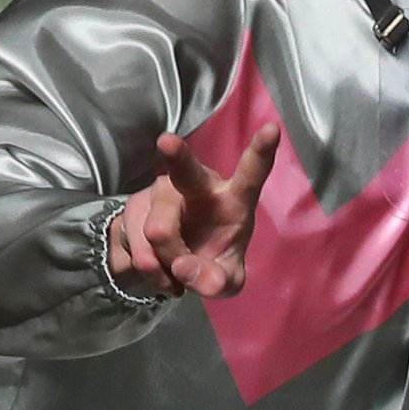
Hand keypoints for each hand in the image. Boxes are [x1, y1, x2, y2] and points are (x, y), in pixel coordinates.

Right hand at [108, 128, 281, 300]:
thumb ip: (217, 280)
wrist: (171, 264)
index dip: (262, 152)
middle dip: (176, 155)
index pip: (251, 174)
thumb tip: (184, 269)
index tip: (272, 129)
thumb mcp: (226, 280)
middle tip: (167, 142)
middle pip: (185, 169)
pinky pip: (139, 247)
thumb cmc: (211, 260)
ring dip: (168, 263)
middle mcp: (197, 185)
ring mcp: (163, 192)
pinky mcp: (136, 207)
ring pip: (158, 232)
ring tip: (179, 269)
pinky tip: (163, 269)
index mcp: (233, 198)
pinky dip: (153, 271)